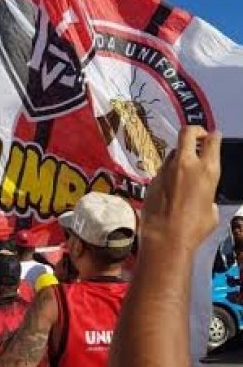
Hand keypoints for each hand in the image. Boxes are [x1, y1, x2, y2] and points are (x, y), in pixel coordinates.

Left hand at [141, 125, 220, 250]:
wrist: (165, 236)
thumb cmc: (196, 227)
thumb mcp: (212, 209)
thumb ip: (208, 193)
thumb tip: (202, 194)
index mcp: (207, 170)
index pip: (212, 141)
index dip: (213, 136)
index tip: (213, 136)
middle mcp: (186, 164)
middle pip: (187, 132)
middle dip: (195, 131)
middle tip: (199, 137)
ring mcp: (166, 169)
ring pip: (173, 152)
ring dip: (181, 154)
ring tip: (185, 167)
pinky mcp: (153, 178)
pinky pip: (164, 169)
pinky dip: (170, 171)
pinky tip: (172, 185)